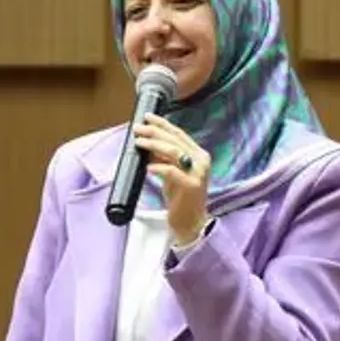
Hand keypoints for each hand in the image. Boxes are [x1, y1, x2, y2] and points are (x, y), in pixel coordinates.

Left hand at [134, 113, 211, 244]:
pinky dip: (158, 167)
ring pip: (174, 151)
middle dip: (154, 132)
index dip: (162, 124)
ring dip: (154, 145)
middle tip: (138, 129)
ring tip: (139, 143)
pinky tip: (147, 167)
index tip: (147, 117)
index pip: (179, 134)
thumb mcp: (172, 173)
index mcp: (198, 155)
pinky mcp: (191, 186)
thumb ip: (164, 157)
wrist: (191, 223)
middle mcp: (201, 161)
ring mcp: (198, 173)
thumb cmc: (181, 197)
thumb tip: (147, 142)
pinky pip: (171, 171)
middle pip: (175, 139)